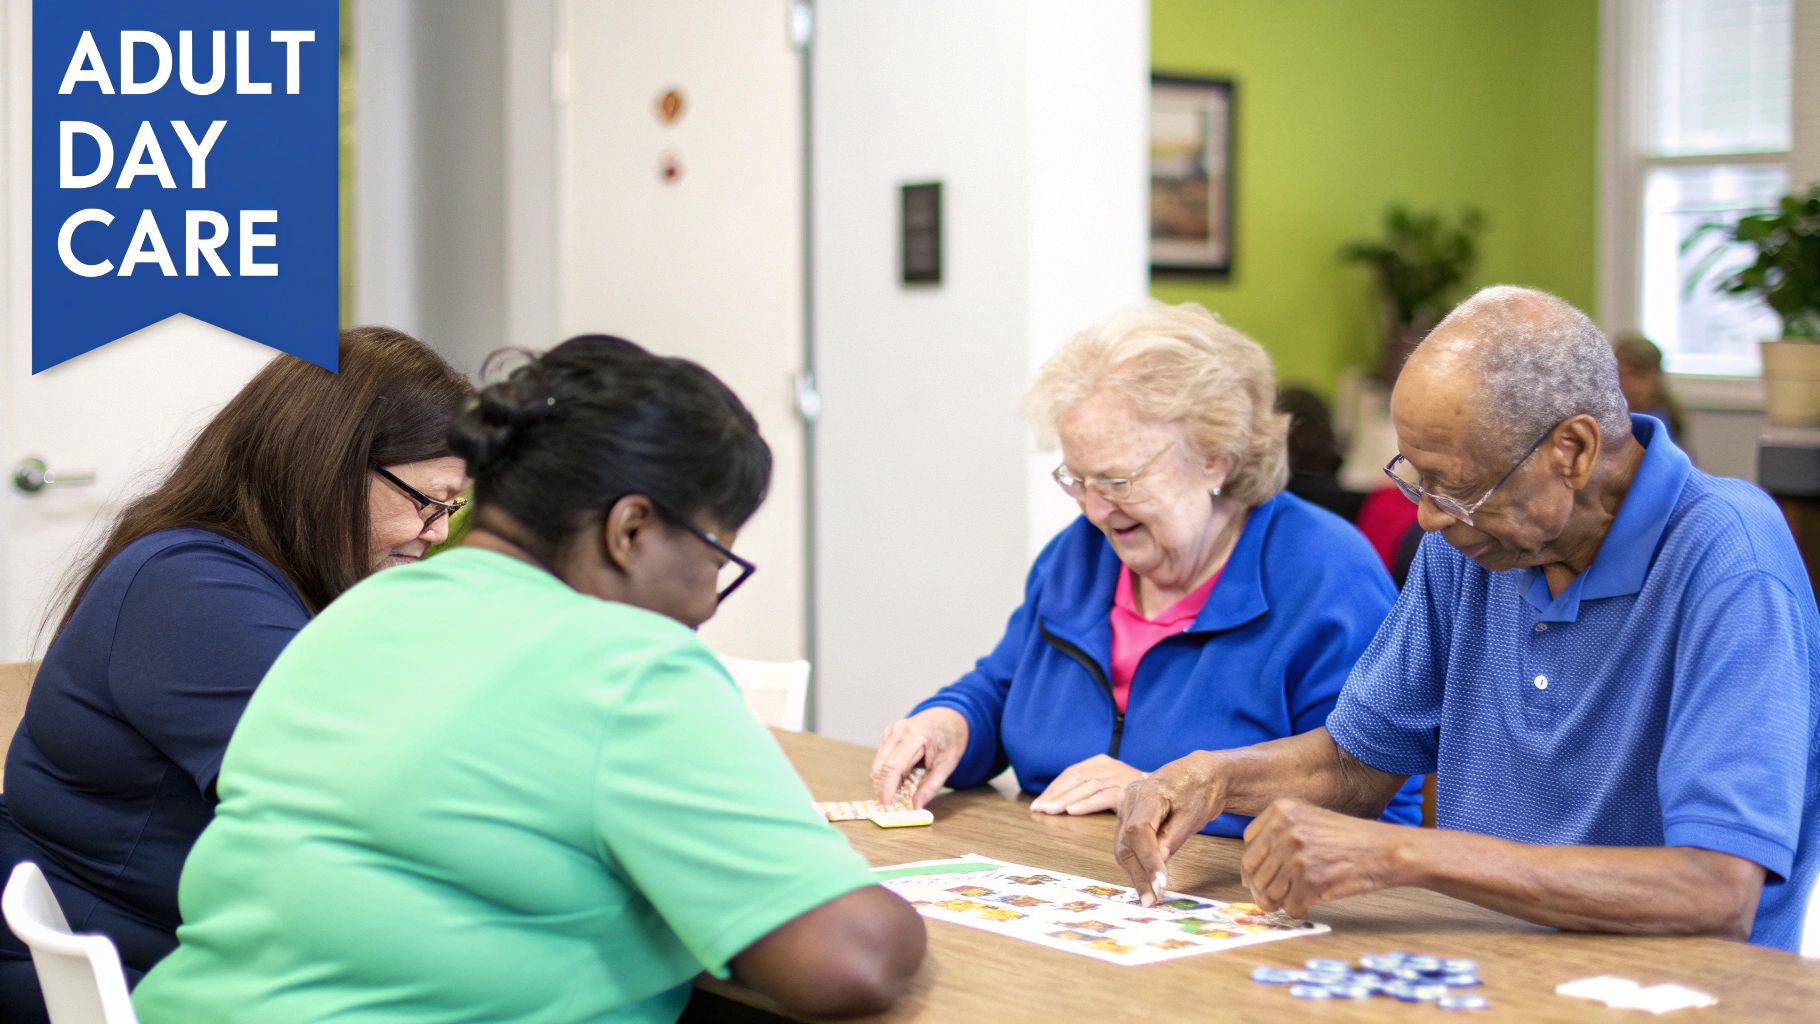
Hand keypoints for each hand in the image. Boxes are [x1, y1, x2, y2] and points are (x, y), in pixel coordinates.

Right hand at [871, 708, 968, 807]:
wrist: (949, 717)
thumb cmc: (950, 738)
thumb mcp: (948, 764)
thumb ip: (931, 786)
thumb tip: (916, 806)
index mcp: (916, 736)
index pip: (893, 767)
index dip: (886, 788)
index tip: (886, 806)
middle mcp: (899, 731)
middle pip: (880, 766)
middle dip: (882, 788)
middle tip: (892, 806)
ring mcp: (891, 731)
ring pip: (878, 764)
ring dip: (884, 782)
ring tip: (900, 792)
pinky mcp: (888, 735)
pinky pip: (881, 759)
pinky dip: (887, 773)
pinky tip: (900, 779)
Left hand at [1030, 754, 1143, 815]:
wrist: (1170, 790)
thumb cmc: (1136, 794)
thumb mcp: (1110, 786)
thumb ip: (1089, 791)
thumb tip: (1057, 805)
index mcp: (1101, 763)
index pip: (1071, 774)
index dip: (1053, 789)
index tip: (1038, 805)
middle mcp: (1109, 766)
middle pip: (1075, 779)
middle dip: (1054, 795)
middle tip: (1039, 810)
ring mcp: (1120, 776)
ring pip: (1086, 786)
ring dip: (1065, 800)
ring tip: (1049, 812)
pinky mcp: (1129, 789)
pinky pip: (1104, 795)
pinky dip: (1087, 803)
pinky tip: (1072, 811)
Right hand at [1114, 750, 1227, 905]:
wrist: (1198, 774)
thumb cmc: (1200, 789)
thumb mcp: (1193, 814)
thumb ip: (1173, 838)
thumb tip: (1158, 866)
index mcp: (1147, 793)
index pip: (1139, 831)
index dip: (1148, 860)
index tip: (1160, 884)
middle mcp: (1129, 800)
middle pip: (1125, 842)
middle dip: (1138, 874)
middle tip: (1152, 900)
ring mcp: (1126, 809)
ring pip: (1123, 847)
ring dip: (1136, 873)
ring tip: (1150, 897)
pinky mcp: (1129, 819)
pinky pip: (1128, 845)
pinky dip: (1137, 865)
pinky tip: (1147, 882)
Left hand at [1239, 798, 1409, 917]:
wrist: (1384, 849)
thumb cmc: (1347, 837)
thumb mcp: (1308, 818)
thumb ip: (1276, 835)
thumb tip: (1248, 872)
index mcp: (1281, 810)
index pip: (1248, 844)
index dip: (1253, 865)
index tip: (1257, 875)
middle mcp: (1286, 830)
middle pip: (1253, 870)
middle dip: (1259, 888)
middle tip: (1268, 898)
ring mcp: (1298, 856)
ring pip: (1268, 892)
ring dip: (1277, 901)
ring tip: (1292, 897)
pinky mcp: (1311, 882)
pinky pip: (1289, 907)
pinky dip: (1296, 910)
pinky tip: (1307, 902)